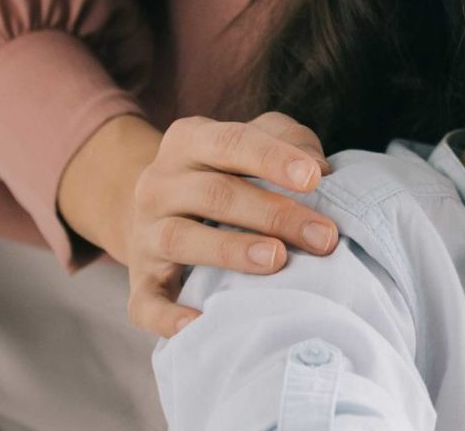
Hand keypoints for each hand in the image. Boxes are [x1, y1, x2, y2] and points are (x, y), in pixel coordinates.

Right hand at [59, 112, 338, 336]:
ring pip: (181, 239)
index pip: (231, 142)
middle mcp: (159, 184)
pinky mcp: (141, 279)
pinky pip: (145, 301)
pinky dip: (167, 316)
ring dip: (231, 251)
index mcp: (189, 141)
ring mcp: (145, 233)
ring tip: (277, 260)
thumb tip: (321, 172)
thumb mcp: (255, 142)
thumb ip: (289, 142)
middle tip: (323, 237)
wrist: (157, 211)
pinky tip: (198, 323)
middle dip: (274, 215)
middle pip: (215, 194)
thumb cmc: (227, 173)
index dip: (273, 159)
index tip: (314, 178)